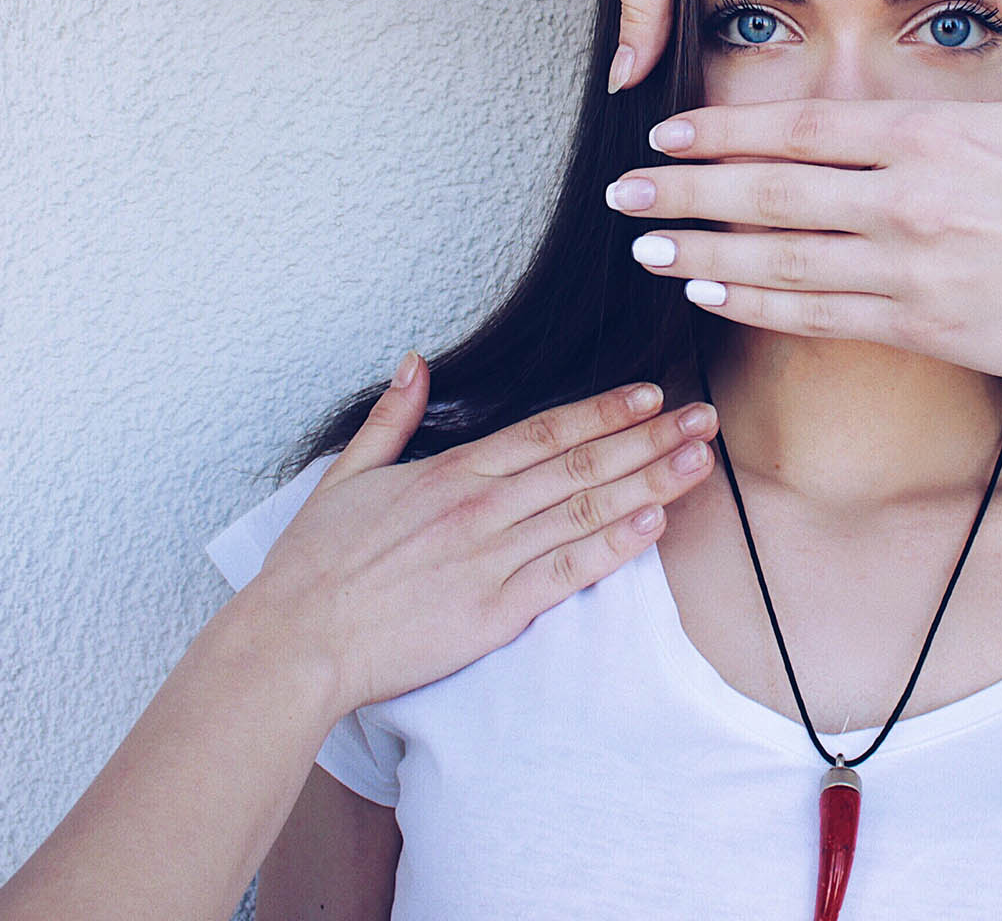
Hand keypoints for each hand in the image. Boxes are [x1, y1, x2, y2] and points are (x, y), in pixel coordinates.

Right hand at [235, 352, 718, 718]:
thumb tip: (414, 363)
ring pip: (587, 509)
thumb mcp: (347, 473)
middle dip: (649, 437)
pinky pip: (568, 569)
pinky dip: (615, 545)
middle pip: (583, 463)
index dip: (605, 411)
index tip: (651, 394)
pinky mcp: (497, 610)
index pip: (547, 430)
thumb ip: (391, 417)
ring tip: (699, 462)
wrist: (297, 639)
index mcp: (453, 471)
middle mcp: (482, 505)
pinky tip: (655, 523)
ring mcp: (493, 556)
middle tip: (704, 418)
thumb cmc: (315, 564)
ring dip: (650, 481)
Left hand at [601, 0, 1001, 380]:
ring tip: (644, 250)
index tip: (663, 140)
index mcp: (937, 134)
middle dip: (683, 197)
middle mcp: (913, 200)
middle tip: (619, 199)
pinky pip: (823, 318)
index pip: (802, 129)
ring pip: (783, 262)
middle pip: (770, 196)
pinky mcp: (931, 328)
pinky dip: (760, 309)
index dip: (722, 136)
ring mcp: (916, 269)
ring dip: (704, 256)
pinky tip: (713, 299)